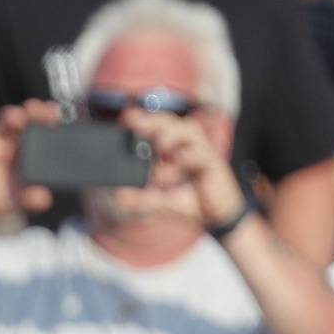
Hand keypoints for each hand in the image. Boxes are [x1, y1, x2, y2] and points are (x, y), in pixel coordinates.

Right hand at [0, 101, 58, 220]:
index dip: (48, 118)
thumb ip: (30, 199)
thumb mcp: (17, 201)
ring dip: (11, 116)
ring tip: (16, 119)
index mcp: (31, 151)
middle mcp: (15, 141)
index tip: (54, 112)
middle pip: (26, 119)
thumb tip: (43, 198)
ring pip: (4, 121)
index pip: (42, 130)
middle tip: (37, 108)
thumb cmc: (1, 198)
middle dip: (32, 111)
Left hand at [112, 107, 247, 229]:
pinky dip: (188, 156)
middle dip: (152, 120)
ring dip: (171, 134)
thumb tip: (118, 197)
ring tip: (159, 144)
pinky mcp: (213, 162)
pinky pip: (202, 153)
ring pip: (188, 130)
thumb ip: (140, 198)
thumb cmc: (186, 200)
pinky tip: (178, 160)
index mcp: (168, 149)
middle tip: (134, 120)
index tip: (125, 117)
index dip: (141, 119)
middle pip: (169, 122)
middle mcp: (184, 145)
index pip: (154, 127)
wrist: (215, 216)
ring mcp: (199, 151)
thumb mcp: (159, 201)